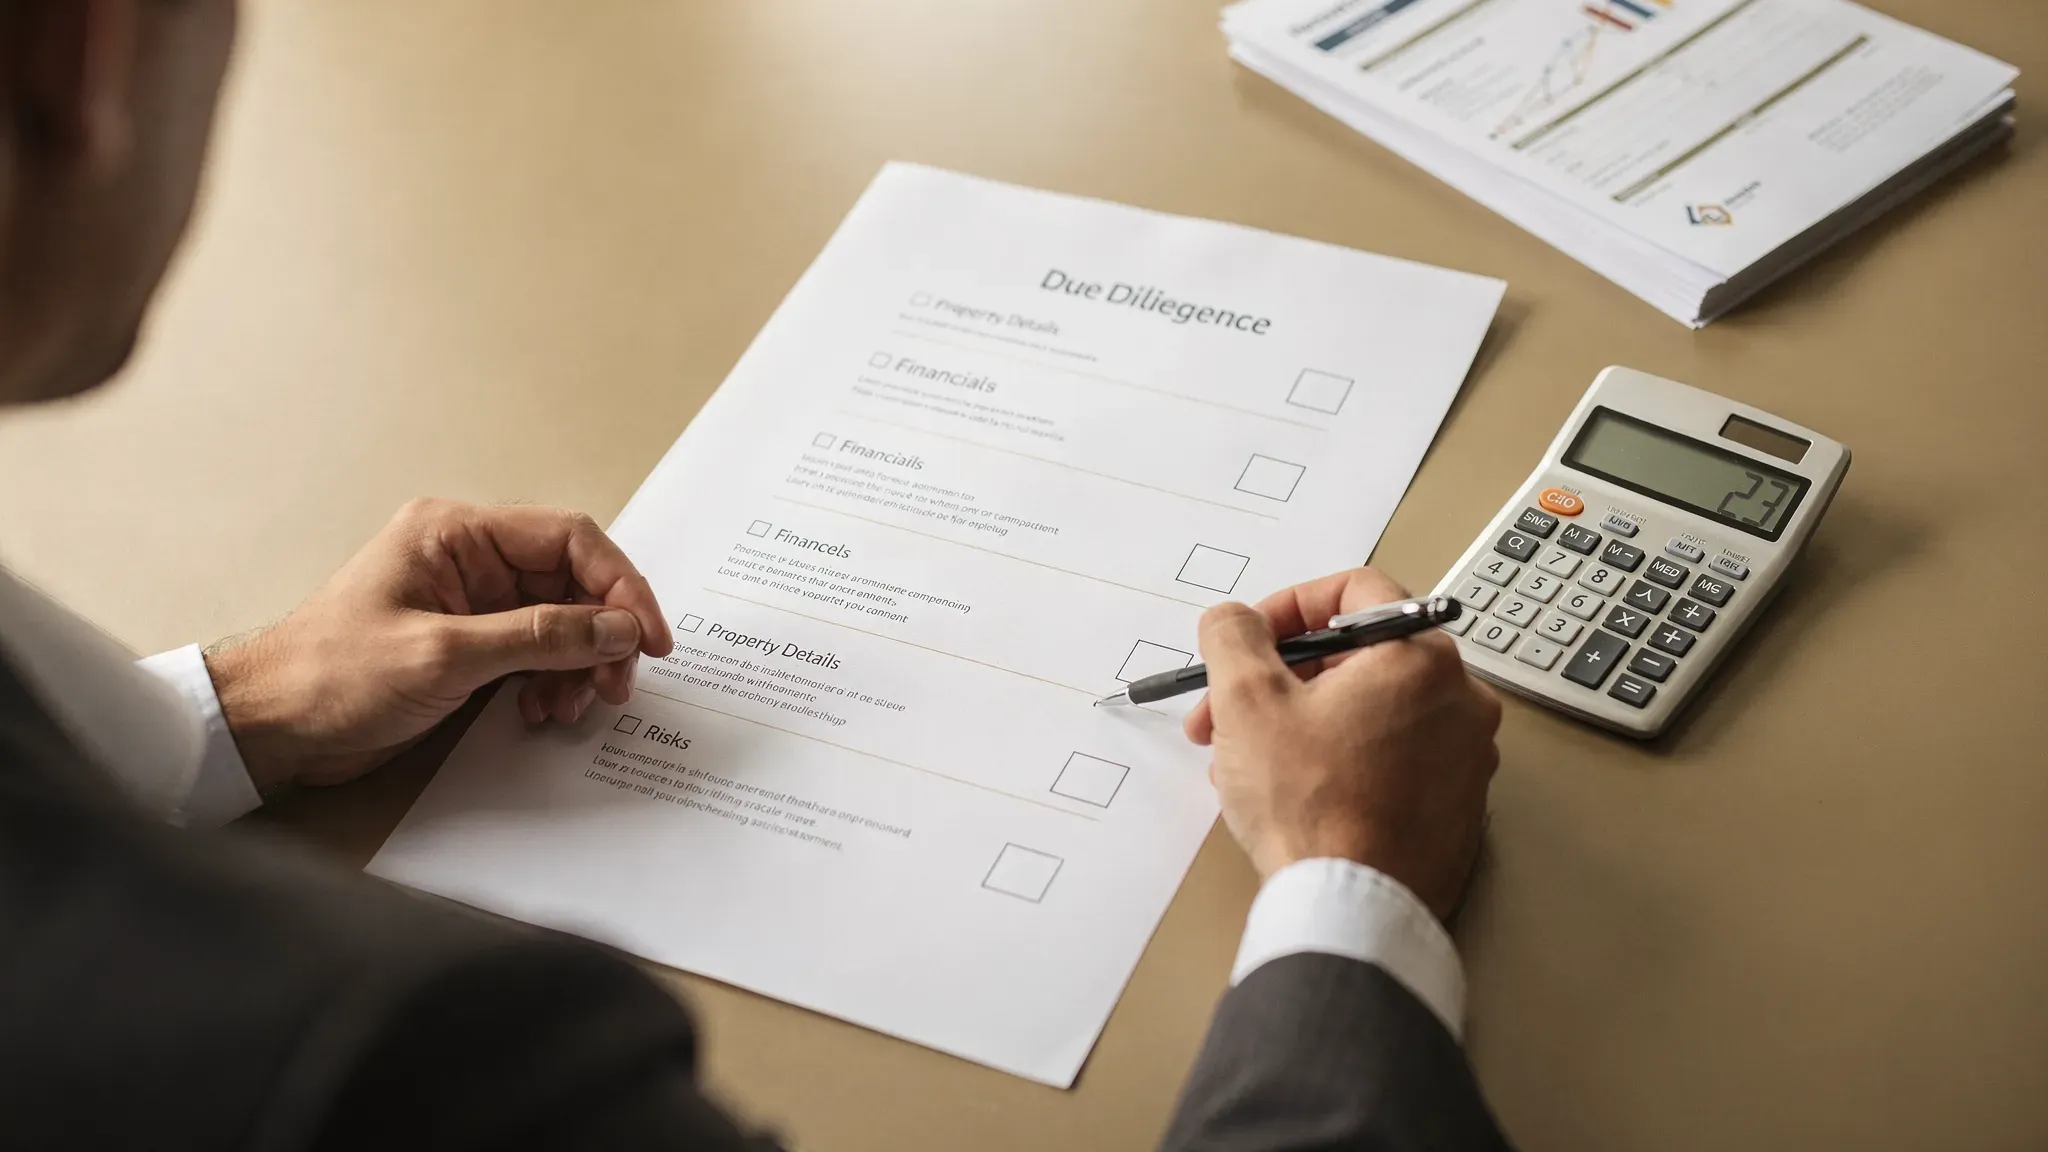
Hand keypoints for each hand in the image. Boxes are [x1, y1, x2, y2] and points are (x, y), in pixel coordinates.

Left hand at [204, 499, 673, 794]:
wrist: (269, 728)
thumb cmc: (331, 676)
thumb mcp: (444, 656)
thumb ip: (539, 637)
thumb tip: (619, 627)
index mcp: (457, 533)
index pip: (568, 539)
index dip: (620, 585)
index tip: (648, 636)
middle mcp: (469, 559)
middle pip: (573, 583)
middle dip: (603, 636)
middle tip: (616, 685)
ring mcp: (470, 604)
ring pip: (562, 624)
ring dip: (579, 667)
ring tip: (572, 707)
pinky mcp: (468, 647)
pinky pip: (536, 655)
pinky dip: (552, 683)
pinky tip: (541, 712)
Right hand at [1186, 568, 1500, 920]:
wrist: (1353, 910)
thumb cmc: (1309, 805)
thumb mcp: (1246, 701)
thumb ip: (1234, 636)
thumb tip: (1234, 619)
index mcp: (1422, 658)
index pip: (1355, 592)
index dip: (1287, 605)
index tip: (1251, 639)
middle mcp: (1462, 701)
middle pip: (1359, 656)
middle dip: (1281, 678)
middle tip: (1227, 711)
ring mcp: (1466, 759)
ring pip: (1371, 711)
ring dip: (1303, 721)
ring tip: (1247, 761)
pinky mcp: (1457, 809)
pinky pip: (1393, 759)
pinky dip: (1342, 760)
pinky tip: (1294, 794)